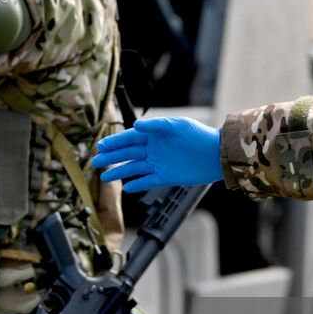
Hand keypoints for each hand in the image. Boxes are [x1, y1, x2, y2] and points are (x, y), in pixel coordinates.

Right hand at [91, 117, 222, 192]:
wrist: (216, 154)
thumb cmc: (199, 136)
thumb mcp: (178, 126)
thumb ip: (157, 126)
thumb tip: (136, 125)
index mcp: (155, 134)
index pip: (130, 138)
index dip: (115, 142)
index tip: (101, 146)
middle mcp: (154, 148)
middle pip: (128, 153)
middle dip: (111, 157)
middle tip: (95, 162)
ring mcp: (159, 163)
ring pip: (134, 168)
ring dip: (119, 172)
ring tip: (104, 177)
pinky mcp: (166, 176)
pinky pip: (147, 181)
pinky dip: (137, 184)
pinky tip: (126, 188)